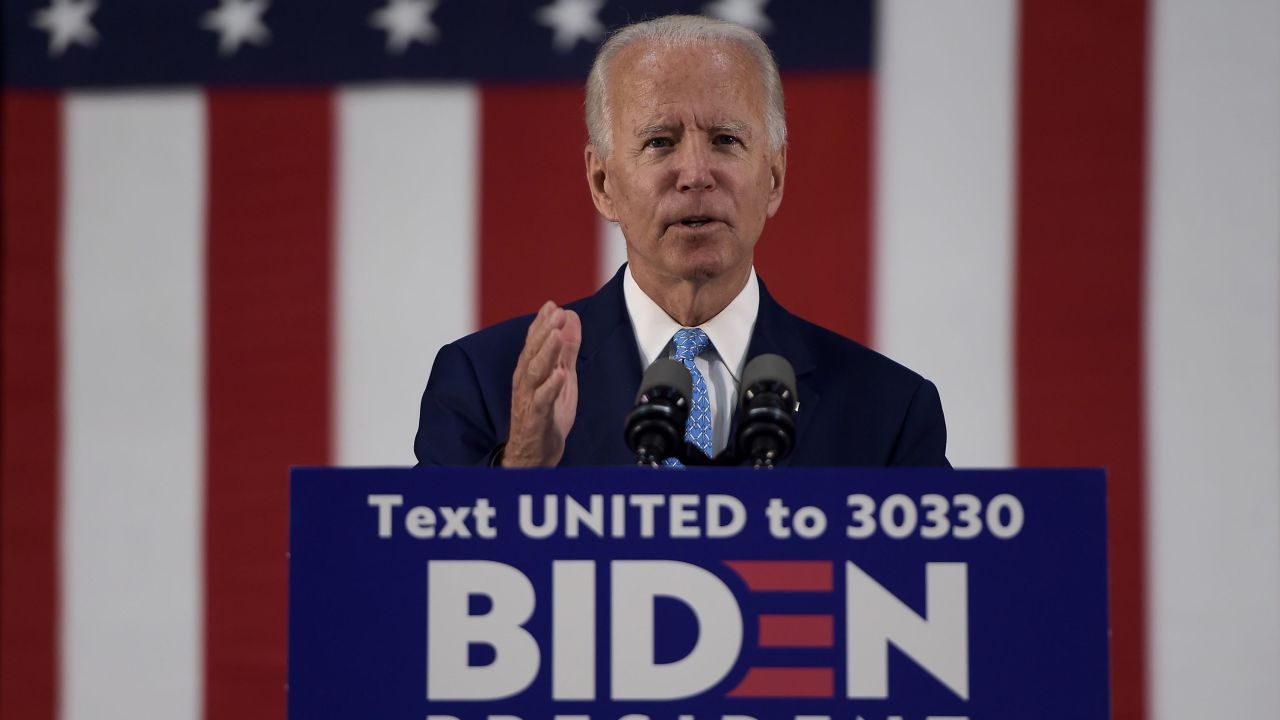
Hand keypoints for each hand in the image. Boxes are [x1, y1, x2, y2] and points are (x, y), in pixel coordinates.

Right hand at [501, 301, 581, 466]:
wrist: (534, 454)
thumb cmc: (545, 414)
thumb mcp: (561, 377)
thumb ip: (566, 349)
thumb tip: (571, 318)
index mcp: (530, 370)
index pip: (534, 342)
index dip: (542, 323)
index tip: (552, 305)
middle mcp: (525, 382)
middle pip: (533, 352)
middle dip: (544, 331)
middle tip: (556, 313)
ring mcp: (529, 399)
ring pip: (535, 372)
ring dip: (546, 352)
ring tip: (557, 334)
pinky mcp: (535, 418)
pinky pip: (542, 400)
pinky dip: (550, 386)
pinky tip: (560, 374)